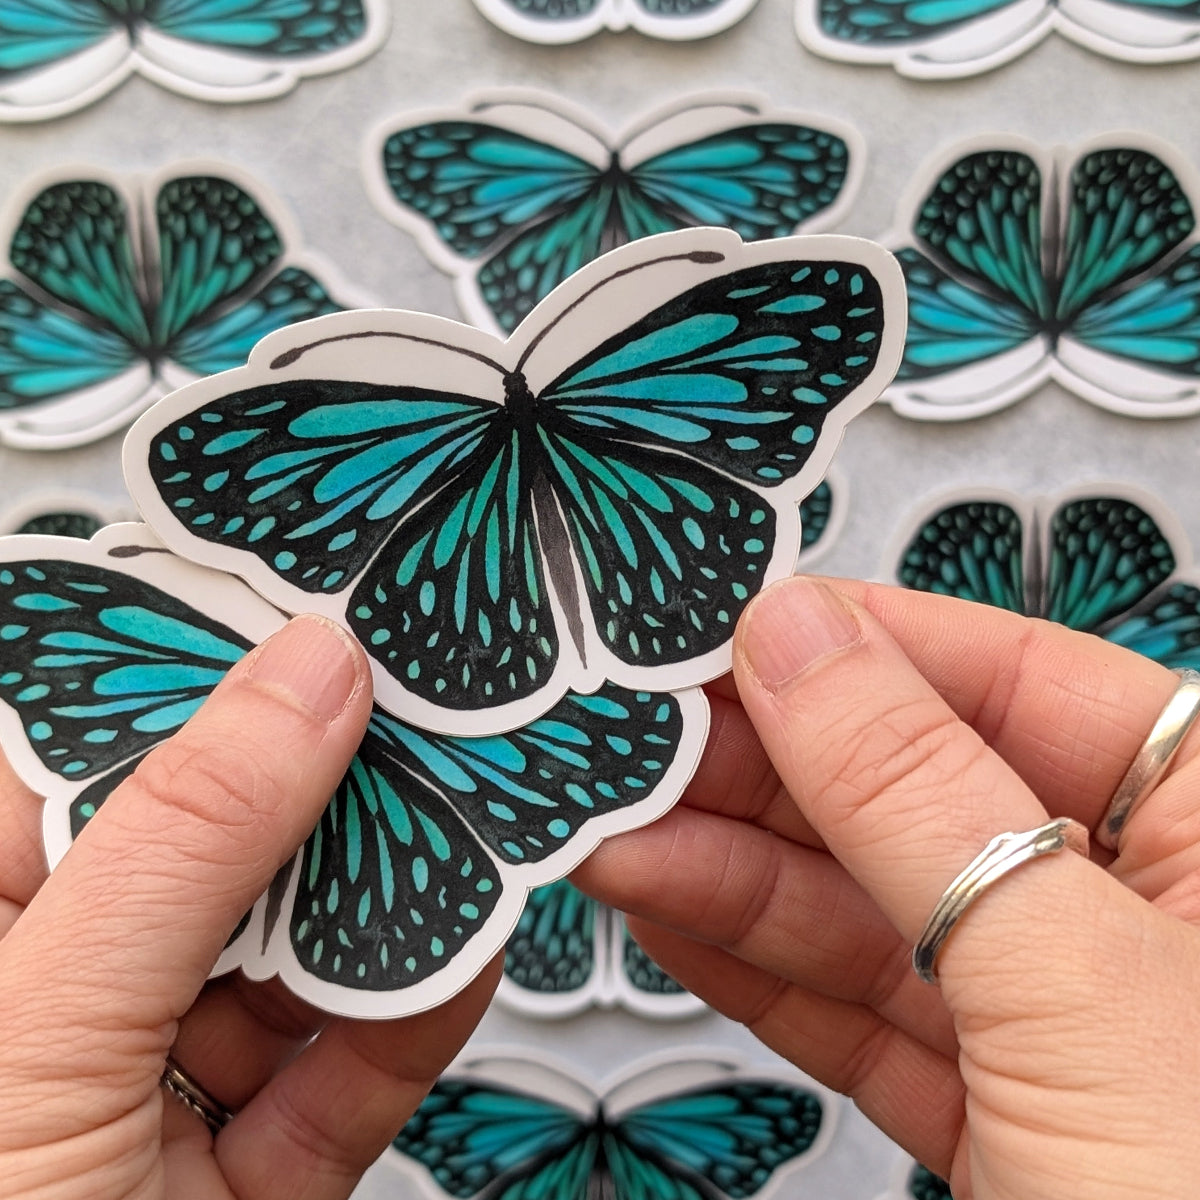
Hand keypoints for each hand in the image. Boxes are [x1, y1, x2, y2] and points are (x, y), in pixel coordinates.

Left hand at [0, 614, 498, 1199]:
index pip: (88, 757)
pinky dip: (417, 1011)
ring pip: (297, 953)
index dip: (199, 670)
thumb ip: (186, 848)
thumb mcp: (46, 1037)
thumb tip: (307, 678)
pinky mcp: (254, 1174)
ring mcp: (162, 1093)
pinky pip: (349, 1072)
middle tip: (425, 699)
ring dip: (387, 893)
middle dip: (327, 783)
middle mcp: (65, 1005)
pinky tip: (463, 945)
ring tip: (467, 808)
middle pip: (217, 848)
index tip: (311, 605)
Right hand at [573, 577, 1199, 1198]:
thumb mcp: (1076, 983)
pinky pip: (855, 1004)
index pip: (1008, 675)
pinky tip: (667, 903)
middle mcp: (1142, 907)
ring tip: (616, 825)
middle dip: (761, 767)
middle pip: (914, 786)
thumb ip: (918, 791)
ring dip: (725, 864)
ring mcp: (1060, 1013)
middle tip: (637, 737)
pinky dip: (751, 959)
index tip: (724, 631)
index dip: (855, 646)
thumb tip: (801, 638)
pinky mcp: (994, 1109)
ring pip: (864, 901)